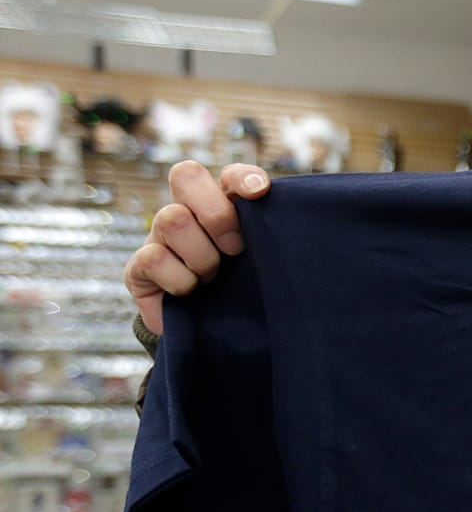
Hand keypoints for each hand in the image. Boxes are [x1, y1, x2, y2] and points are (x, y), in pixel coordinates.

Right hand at [125, 162, 270, 334]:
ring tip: (213, 278)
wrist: (209, 337)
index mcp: (223, 207)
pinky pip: (153, 258)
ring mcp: (159, 236)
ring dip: (201, 255)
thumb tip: (291, 216)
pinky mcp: (140, 267)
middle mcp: (188, 212)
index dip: (243, 177)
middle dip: (215, 212)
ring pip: (172, 218)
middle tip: (236, 248)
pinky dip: (180, 280)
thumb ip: (272, 238)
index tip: (260, 192)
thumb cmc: (242, 293)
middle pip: (185, 174)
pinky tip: (190, 293)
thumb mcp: (261, 265)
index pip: (229, 175)